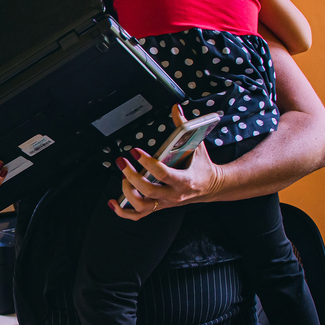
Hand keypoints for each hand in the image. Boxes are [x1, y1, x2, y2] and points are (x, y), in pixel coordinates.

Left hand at [109, 105, 226, 219]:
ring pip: (142, 205)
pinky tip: (112, 202)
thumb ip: (185, 128)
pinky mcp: (158, 207)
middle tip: (122, 162)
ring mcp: (165, 203)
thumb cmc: (202, 166)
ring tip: (122, 177)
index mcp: (184, 180)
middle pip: (148, 191)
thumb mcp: (198, 146)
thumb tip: (176, 108)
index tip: (135, 152)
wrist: (211, 187)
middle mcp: (174, 194)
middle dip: (132, 177)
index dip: (147, 163)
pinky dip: (123, 211)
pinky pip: (138, 215)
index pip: (163, 174)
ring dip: (127, 193)